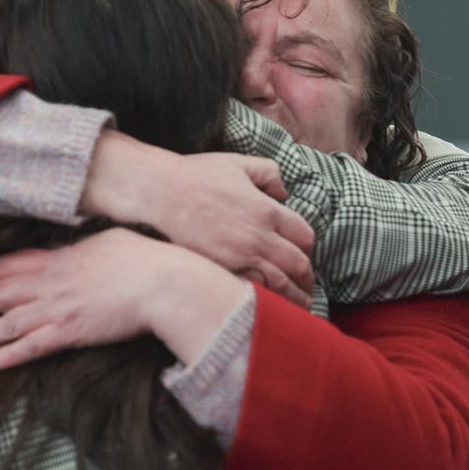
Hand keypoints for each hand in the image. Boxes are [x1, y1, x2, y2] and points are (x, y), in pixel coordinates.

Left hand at [0, 227, 248, 368]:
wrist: (163, 283)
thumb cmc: (146, 259)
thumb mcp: (110, 239)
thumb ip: (86, 245)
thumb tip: (78, 245)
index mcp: (61, 258)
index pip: (10, 266)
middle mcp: (52, 282)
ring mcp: (60, 307)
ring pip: (6, 323)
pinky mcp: (72, 332)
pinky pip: (32, 345)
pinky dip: (9, 354)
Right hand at [81, 130, 314, 306]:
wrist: (160, 194)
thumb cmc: (197, 175)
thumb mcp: (239, 163)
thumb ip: (269, 173)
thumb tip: (283, 192)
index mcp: (267, 210)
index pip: (304, 236)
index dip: (308, 247)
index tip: (304, 253)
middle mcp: (258, 237)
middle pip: (298, 265)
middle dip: (307, 278)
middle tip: (308, 286)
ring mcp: (239, 258)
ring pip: (280, 285)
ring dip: (294, 297)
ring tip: (299, 305)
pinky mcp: (220, 270)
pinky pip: (252, 291)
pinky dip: (266, 299)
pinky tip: (268, 305)